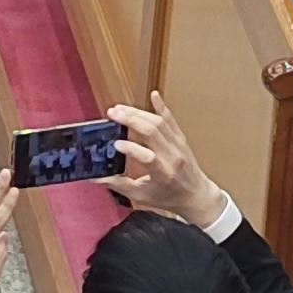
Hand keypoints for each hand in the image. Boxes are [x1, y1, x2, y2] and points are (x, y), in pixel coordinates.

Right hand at [103, 98, 228, 227]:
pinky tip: (154, 94)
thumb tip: (95, 178)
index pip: (147, 157)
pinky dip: (162, 107)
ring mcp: (178, 146)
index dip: (130, 148)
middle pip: (152, 132)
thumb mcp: (142, 196)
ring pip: (158, 123)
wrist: (197, 196)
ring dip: (138, 113)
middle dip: (130, 120)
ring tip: (120, 108)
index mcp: (163, 173)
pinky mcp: (181, 139)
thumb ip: (119, 185)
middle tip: (112, 113)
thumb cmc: (169, 198)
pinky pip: (171, 120)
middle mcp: (172, 157)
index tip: (115, 144)